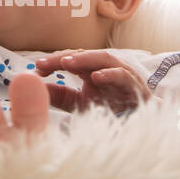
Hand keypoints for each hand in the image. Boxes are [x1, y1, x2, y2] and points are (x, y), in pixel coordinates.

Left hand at [33, 50, 151, 114]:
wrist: (142, 123)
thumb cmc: (112, 110)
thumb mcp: (81, 103)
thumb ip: (61, 96)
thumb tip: (38, 88)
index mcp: (92, 70)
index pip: (71, 59)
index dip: (53, 62)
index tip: (36, 69)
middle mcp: (106, 68)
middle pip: (84, 55)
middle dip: (64, 57)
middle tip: (44, 64)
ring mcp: (122, 74)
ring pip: (104, 59)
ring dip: (84, 58)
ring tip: (66, 63)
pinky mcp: (136, 86)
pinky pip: (123, 76)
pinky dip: (110, 74)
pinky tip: (96, 76)